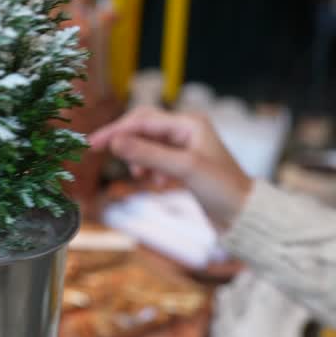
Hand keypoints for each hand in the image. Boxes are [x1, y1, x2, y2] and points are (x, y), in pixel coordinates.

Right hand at [90, 108, 251, 228]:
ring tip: (141, 177)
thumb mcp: (184, 169)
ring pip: (147, 145)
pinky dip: (149, 169)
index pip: (143, 120)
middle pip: (143, 127)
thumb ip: (148, 154)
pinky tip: (157, 183)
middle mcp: (186, 131)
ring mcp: (185, 148)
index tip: (93, 143)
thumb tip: (115, 142)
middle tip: (98, 151)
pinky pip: (155, 160)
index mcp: (189, 123)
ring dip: (138, 159)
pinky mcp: (183, 165)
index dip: (116, 130)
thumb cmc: (222, 189)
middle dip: (123, 140)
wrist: (244, 216)